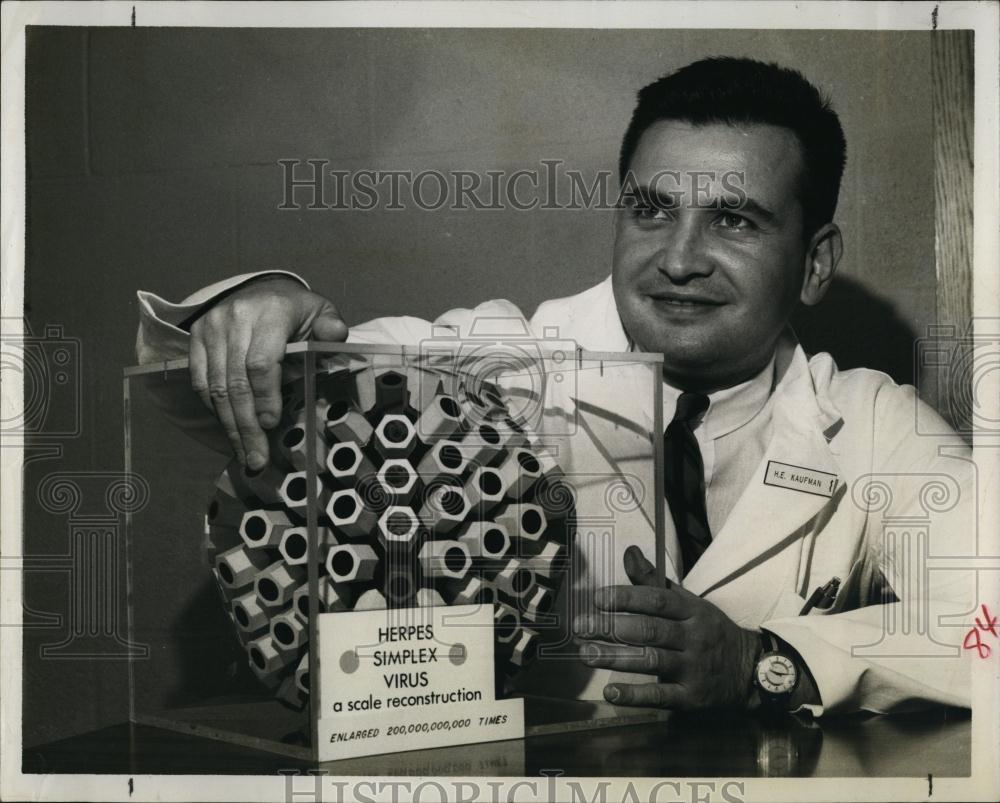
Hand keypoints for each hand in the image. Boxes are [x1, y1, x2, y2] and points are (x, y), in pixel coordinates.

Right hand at [189, 276, 347, 468]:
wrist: (262, 290)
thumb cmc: (296, 311)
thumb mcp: (320, 312)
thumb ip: (330, 326)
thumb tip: (335, 335)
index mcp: (270, 312)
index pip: (261, 362)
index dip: (265, 397)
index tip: (271, 425)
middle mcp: (235, 318)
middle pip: (235, 382)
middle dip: (246, 425)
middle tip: (257, 458)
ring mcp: (211, 327)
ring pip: (215, 386)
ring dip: (230, 425)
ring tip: (244, 454)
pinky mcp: (196, 337)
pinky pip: (200, 381)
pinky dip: (215, 408)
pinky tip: (230, 429)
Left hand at [572, 545, 760, 709]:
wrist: (751, 671)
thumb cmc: (710, 631)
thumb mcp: (689, 602)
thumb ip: (655, 581)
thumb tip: (629, 552)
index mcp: (692, 610)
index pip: (657, 600)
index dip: (626, 598)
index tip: (597, 598)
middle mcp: (693, 637)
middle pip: (650, 630)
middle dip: (612, 627)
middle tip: (580, 626)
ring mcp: (693, 668)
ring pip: (652, 661)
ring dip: (616, 658)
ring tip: (587, 654)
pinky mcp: (692, 697)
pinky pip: (661, 696)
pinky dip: (635, 695)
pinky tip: (611, 692)